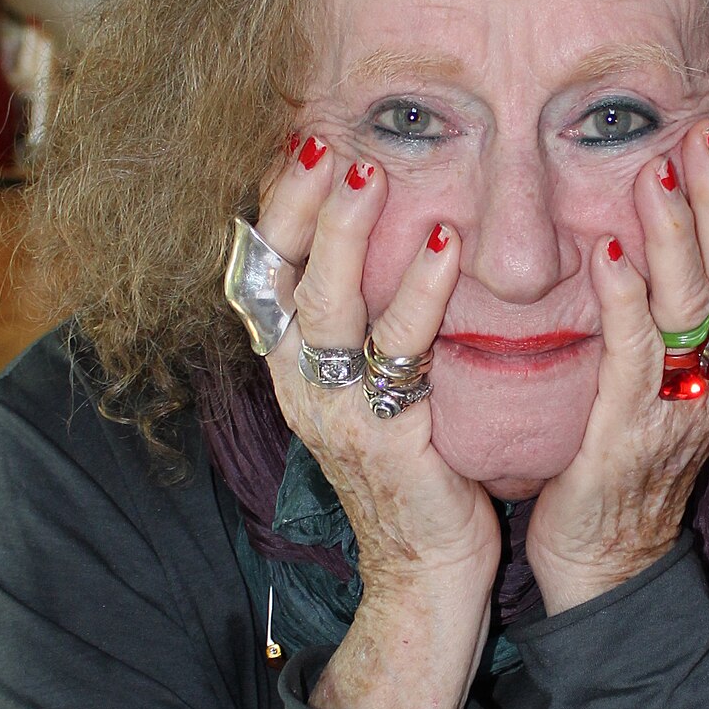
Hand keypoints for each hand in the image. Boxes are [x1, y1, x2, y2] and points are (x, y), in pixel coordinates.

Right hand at [254, 138, 501, 708]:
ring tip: (370, 172)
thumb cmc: (413, 466)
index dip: (277, 203)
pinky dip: (417, 292)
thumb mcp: (377, 382)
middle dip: (298, 202)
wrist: (426, 569)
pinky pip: (396, 351)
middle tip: (327, 140)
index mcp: (292, 364)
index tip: (302, 139)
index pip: (265, 266)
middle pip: (277, 274)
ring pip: (321, 306)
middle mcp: (299, 382)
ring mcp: (334, 410)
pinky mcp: (381, 437)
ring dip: (344, 234)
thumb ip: (372, 318)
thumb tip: (393, 231)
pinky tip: (443, 245)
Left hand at [526, 122, 708, 615]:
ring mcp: (678, 404)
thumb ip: (659, 313)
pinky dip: (624, 298)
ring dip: (675, 234)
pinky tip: (610, 252)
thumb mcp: (653, 376)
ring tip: (660, 172)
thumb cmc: (616, 460)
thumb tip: (642, 230)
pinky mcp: (629, 432)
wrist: (604, 564)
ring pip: (690, 304)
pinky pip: (633, 355)